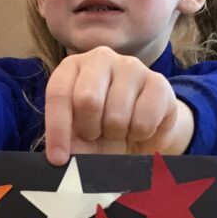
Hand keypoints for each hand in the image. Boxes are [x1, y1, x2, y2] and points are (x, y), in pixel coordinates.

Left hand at [44, 46, 193, 165]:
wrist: (145, 128)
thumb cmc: (103, 127)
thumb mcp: (80, 136)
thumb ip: (69, 141)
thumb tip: (63, 157)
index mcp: (73, 67)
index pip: (59, 93)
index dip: (57, 129)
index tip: (58, 158)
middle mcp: (101, 59)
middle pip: (88, 100)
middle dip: (90, 129)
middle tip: (96, 134)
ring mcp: (132, 67)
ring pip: (117, 115)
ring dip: (117, 134)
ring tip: (119, 129)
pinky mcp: (158, 82)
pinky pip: (144, 122)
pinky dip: (140, 135)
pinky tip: (139, 128)